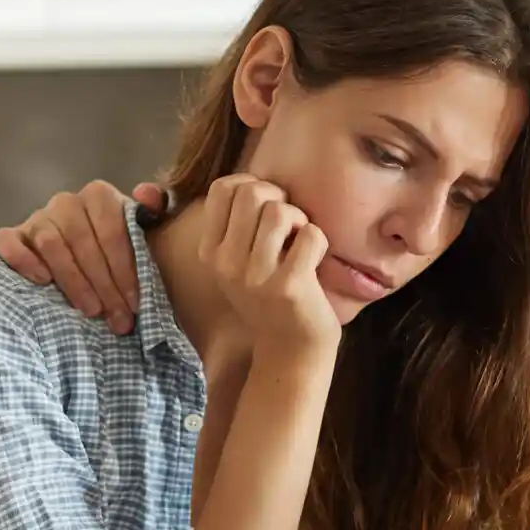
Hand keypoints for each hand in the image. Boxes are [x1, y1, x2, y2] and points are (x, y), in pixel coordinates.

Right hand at [0, 179, 166, 333]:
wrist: (86, 258)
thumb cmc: (118, 249)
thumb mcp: (144, 230)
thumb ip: (153, 209)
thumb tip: (145, 193)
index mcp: (98, 196)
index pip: (110, 230)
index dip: (124, 268)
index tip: (135, 302)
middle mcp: (65, 202)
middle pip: (82, 240)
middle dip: (103, 283)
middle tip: (118, 318)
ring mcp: (37, 218)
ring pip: (50, 243)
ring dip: (72, 279)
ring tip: (90, 310)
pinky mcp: (12, 236)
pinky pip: (8, 242)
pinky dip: (22, 259)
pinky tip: (42, 280)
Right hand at [193, 175, 338, 361]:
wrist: (291, 348)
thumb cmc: (271, 294)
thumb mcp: (238, 261)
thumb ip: (238, 223)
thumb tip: (254, 181)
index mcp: (210, 252)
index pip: (222, 188)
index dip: (250, 184)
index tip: (264, 207)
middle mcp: (226, 264)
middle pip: (251, 192)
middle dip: (278, 198)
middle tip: (288, 225)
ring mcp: (256, 276)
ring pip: (280, 211)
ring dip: (299, 220)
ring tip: (299, 242)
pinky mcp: (289, 286)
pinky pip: (310, 235)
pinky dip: (319, 241)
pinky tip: (313, 260)